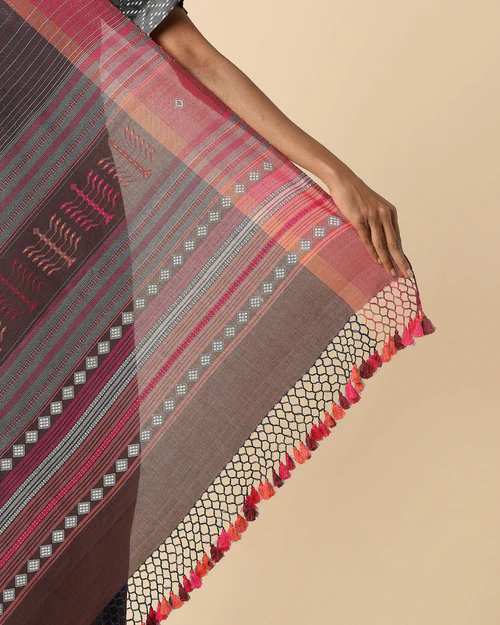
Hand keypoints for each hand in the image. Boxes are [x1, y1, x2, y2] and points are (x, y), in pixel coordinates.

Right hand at [324, 164, 412, 278]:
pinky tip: (377, 261)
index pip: (397, 238)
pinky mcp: (359, 219)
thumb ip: (377, 221)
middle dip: (401, 260)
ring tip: (392, 272)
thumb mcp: (372, 207)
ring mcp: (372, 217)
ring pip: (382, 244)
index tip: (406, 266)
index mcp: (390, 212)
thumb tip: (380, 239)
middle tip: (407, 274)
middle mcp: (384, 215)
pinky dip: (373, 252)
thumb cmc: (356, 195)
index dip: (402, 253)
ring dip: (387, 260)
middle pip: (394, 243)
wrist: (343, 181)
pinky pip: (367, 239)